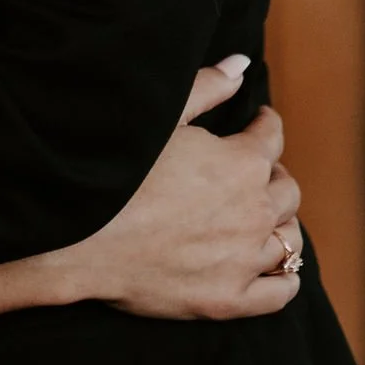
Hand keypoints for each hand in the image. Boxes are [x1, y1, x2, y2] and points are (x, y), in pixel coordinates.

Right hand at [71, 60, 303, 321]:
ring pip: (289, 240)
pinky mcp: (228, 300)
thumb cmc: (114, 175)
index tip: (258, 125)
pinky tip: (275, 270)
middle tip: (251, 177)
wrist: (75, 240)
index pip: (271, 138)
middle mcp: (254, 210)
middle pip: (286, 191)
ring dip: (280, 225)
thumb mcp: (160, 120)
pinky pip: (280, 293)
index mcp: (242, 163)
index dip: (265, 127)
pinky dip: (285, 280)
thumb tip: (242, 64)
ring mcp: (243, 259)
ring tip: (262, 221)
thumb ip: (206, 88)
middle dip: (272, 178)